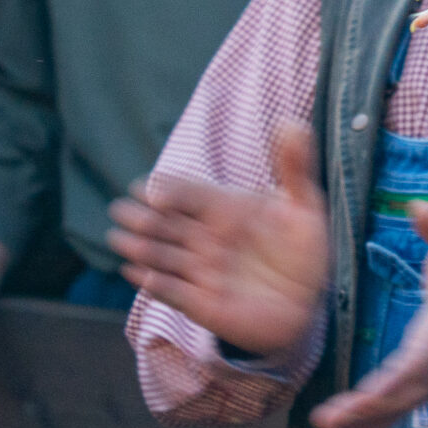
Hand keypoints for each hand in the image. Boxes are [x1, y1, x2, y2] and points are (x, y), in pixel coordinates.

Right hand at [107, 124, 329, 359]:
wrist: (307, 302)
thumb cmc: (302, 252)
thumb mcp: (305, 208)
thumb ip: (294, 168)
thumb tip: (293, 123)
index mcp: (226, 210)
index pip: (190, 194)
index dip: (169, 190)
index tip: (148, 186)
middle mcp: (208, 239)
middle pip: (168, 224)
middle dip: (145, 218)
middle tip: (121, 210)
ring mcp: (202, 271)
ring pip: (164, 257)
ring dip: (142, 249)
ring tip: (120, 240)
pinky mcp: (202, 304)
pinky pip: (174, 293)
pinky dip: (157, 285)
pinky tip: (139, 275)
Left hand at [308, 204, 427, 427]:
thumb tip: (419, 208)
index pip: (421, 363)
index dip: (394, 383)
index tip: (366, 396)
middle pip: (405, 394)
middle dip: (368, 410)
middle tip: (328, 419)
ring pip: (399, 408)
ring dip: (364, 421)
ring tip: (326, 424)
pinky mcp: (422, 383)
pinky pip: (397, 409)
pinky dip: (372, 421)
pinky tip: (342, 425)